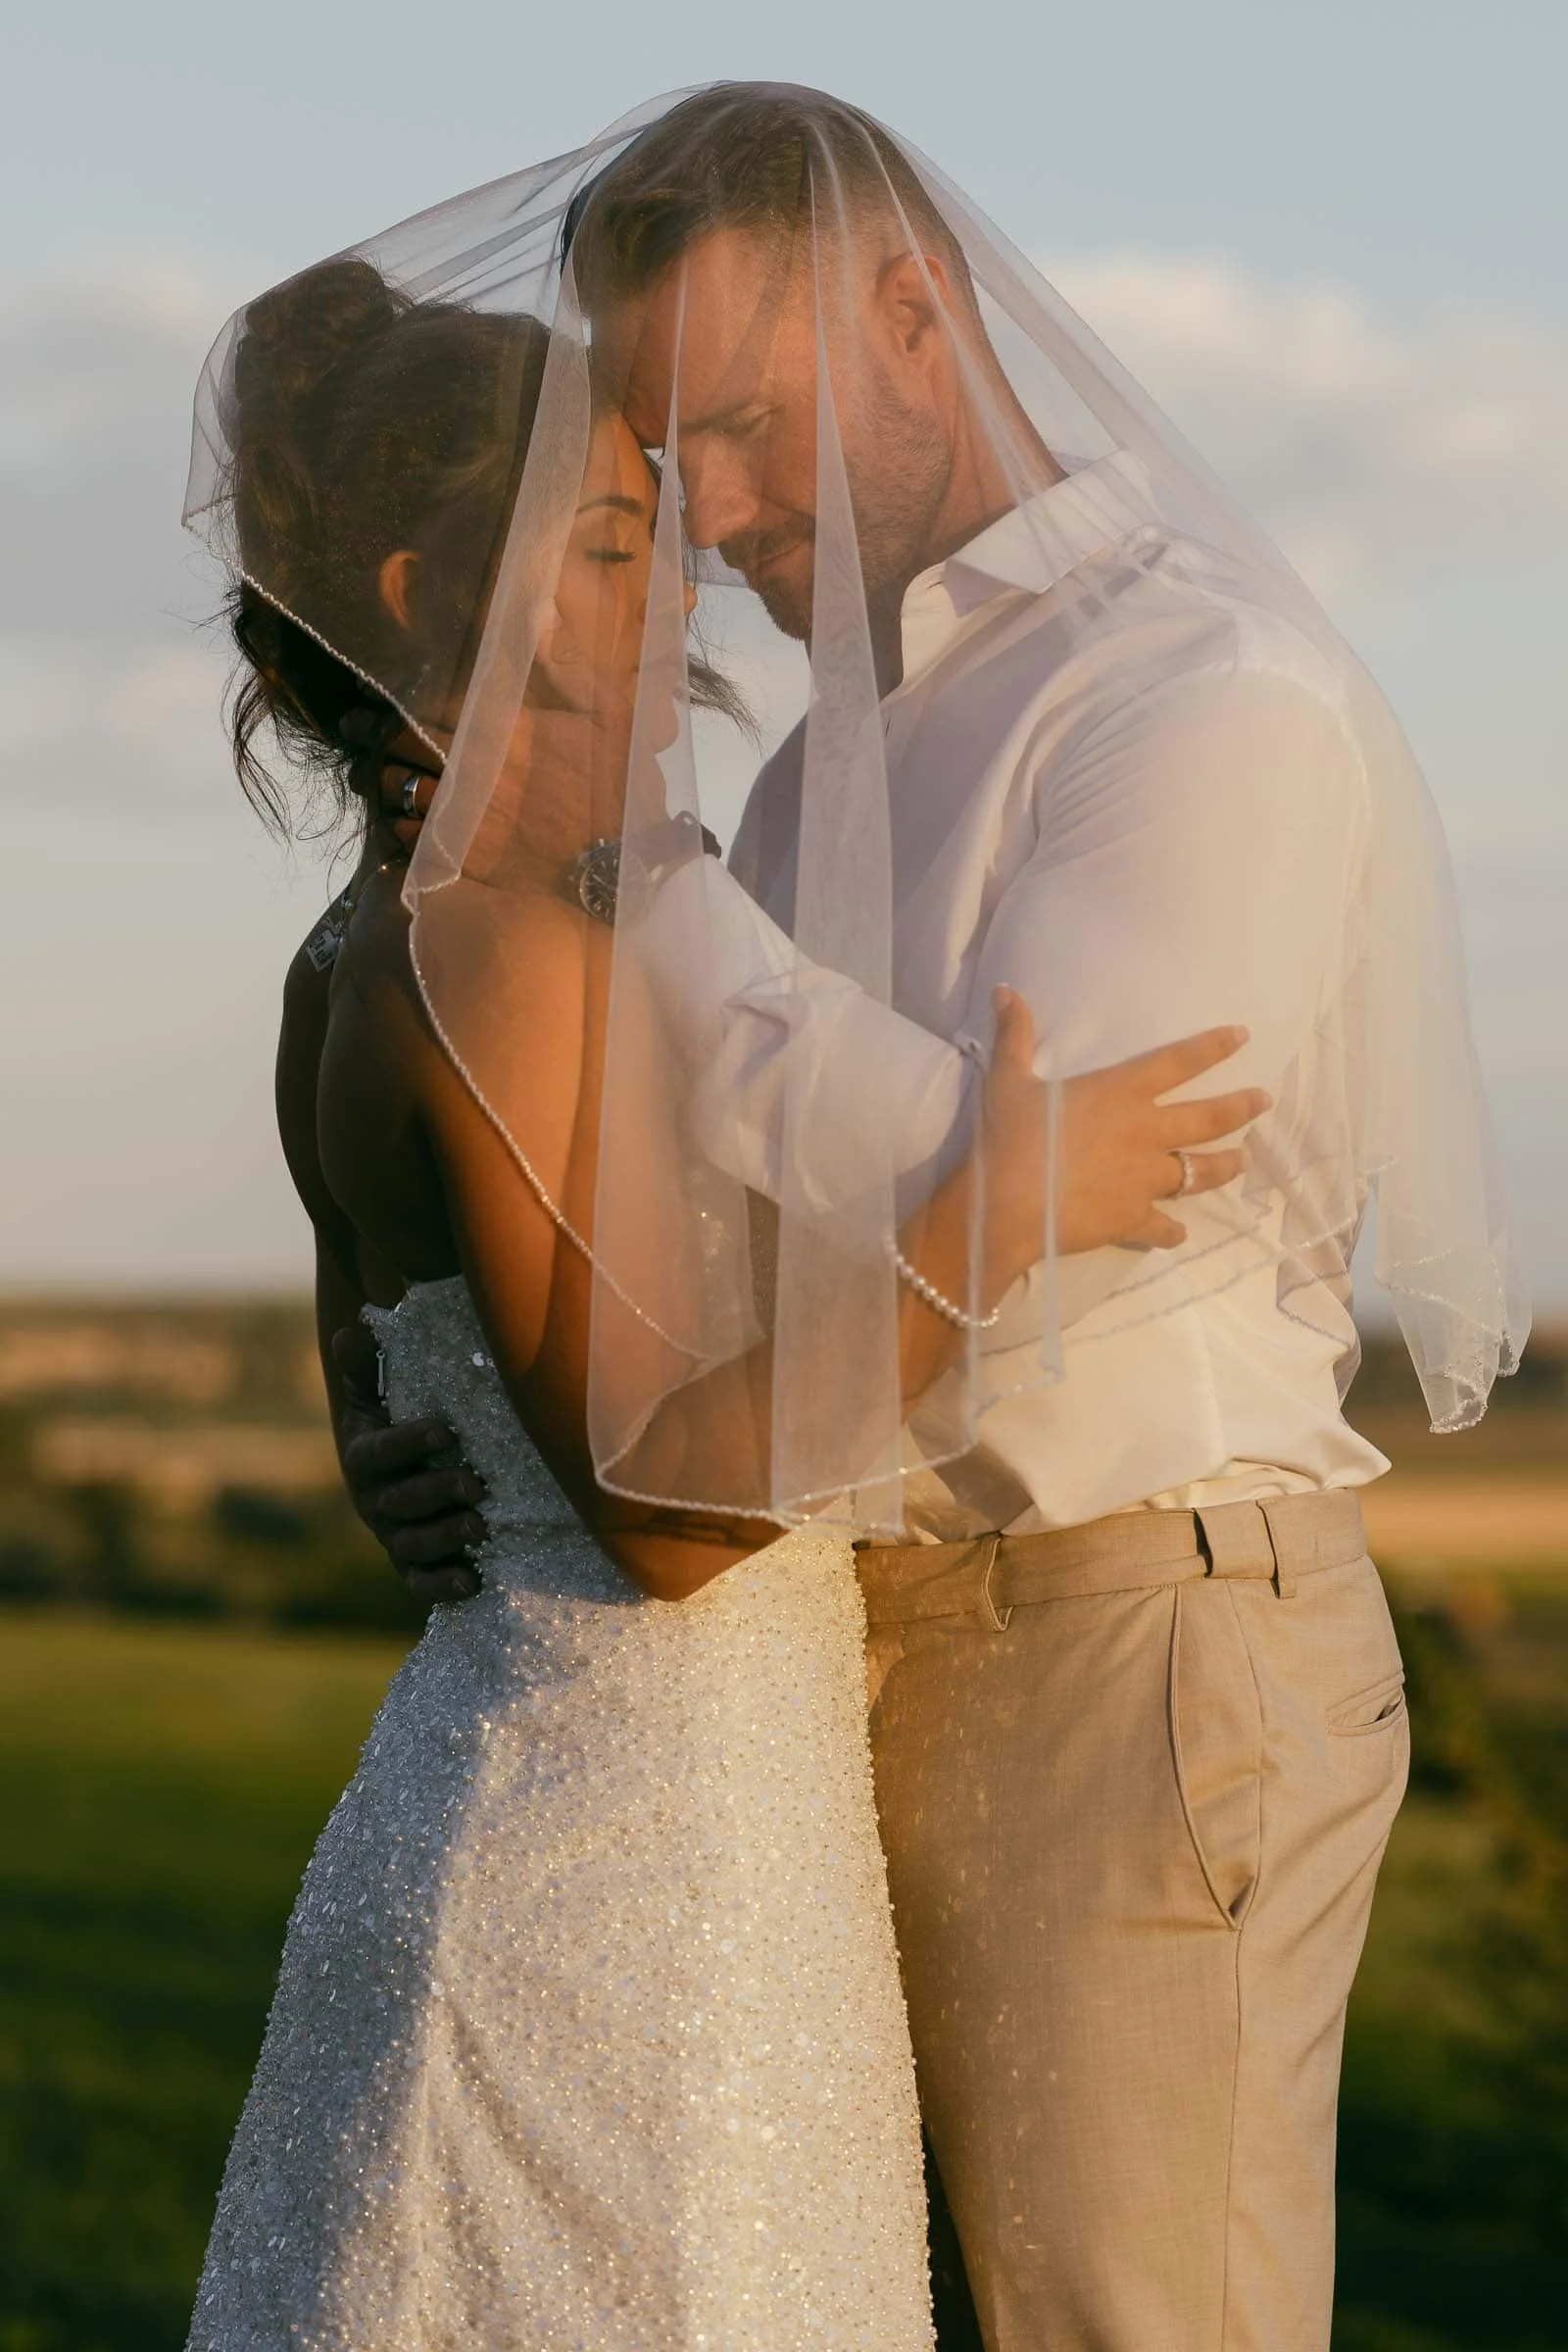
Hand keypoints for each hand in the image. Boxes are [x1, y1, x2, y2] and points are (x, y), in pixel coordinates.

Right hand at [331, 1325, 488, 1604]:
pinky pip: (421, 1583)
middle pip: (399, 1502)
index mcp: (364, 1457)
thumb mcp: (378, 1394)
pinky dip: (442, 1586)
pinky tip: (473, 1582)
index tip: (446, 1431)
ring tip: (481, 1528)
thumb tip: (350, 1331)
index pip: (380, 1452)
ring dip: (445, 1538)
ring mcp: (395, 1536)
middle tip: (476, 1486)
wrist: (400, 1471)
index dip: (410, 1442)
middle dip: (436, 1494)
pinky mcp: (415, 1566)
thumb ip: (366, 1368)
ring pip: (412, 1545)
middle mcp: (375, 1501)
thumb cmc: (396, 1421)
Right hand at [983, 991, 1268, 1264]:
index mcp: (1122, 1094)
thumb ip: (1015, 1035)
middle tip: (1264, 1101)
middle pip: (1208, 1119)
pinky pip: (1163, 1227)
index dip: (1213, 1047)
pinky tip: (1179, 1234)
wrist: (1007, 1206)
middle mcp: (1146, 1134)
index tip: (1243, 1036)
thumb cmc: (1011, 1138)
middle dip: (1241, 1108)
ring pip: (1199, 1172)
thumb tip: (1005, 990)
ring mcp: (1145, 1180)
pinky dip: (1172, 1231)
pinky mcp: (1134, 1218)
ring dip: (1225, 1166)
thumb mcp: (1007, 1080)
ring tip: (1243, 1162)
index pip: (1178, 1062)